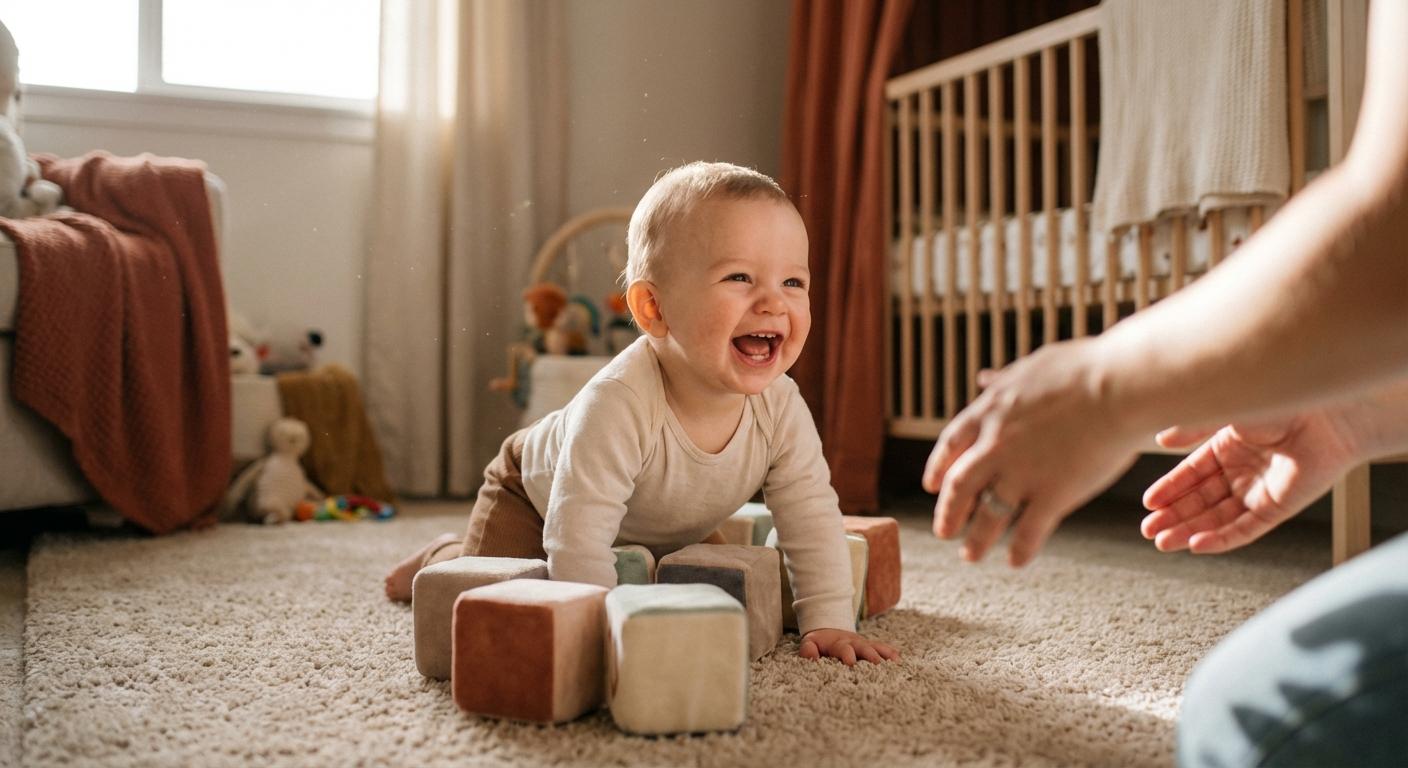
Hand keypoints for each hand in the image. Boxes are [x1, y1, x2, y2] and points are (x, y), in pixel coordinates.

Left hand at [799, 628, 899, 664]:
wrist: (829, 629)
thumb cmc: (819, 643)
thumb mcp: (810, 643)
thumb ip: (808, 649)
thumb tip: (811, 656)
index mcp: (839, 644)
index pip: (844, 649)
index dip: (847, 656)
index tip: (851, 664)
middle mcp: (854, 643)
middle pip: (865, 648)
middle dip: (871, 656)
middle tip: (878, 665)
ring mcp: (864, 645)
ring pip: (877, 648)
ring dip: (885, 655)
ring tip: (895, 664)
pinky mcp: (871, 647)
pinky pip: (883, 649)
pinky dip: (891, 654)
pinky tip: (899, 662)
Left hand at [923, 339, 1149, 566]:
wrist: (1121, 385)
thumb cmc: (1084, 369)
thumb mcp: (1031, 367)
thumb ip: (1004, 381)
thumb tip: (984, 379)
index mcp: (990, 412)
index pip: (951, 446)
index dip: (938, 469)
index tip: (932, 487)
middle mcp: (998, 445)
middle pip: (960, 486)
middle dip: (948, 513)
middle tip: (943, 532)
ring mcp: (1024, 472)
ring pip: (989, 515)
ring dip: (976, 540)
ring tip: (970, 555)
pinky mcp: (1055, 493)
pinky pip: (1030, 530)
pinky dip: (1020, 549)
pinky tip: (1015, 561)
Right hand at [1140, 409, 1360, 553]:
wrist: (1325, 416)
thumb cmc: (1279, 404)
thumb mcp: (1226, 413)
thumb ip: (1192, 428)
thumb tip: (1160, 440)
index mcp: (1227, 447)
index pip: (1190, 475)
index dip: (1169, 490)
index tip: (1148, 503)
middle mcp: (1241, 472)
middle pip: (1200, 501)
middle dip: (1174, 516)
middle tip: (1148, 530)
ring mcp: (1259, 492)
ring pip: (1217, 519)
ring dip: (1189, 531)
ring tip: (1163, 542)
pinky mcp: (1278, 509)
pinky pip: (1244, 530)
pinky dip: (1220, 539)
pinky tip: (1196, 544)